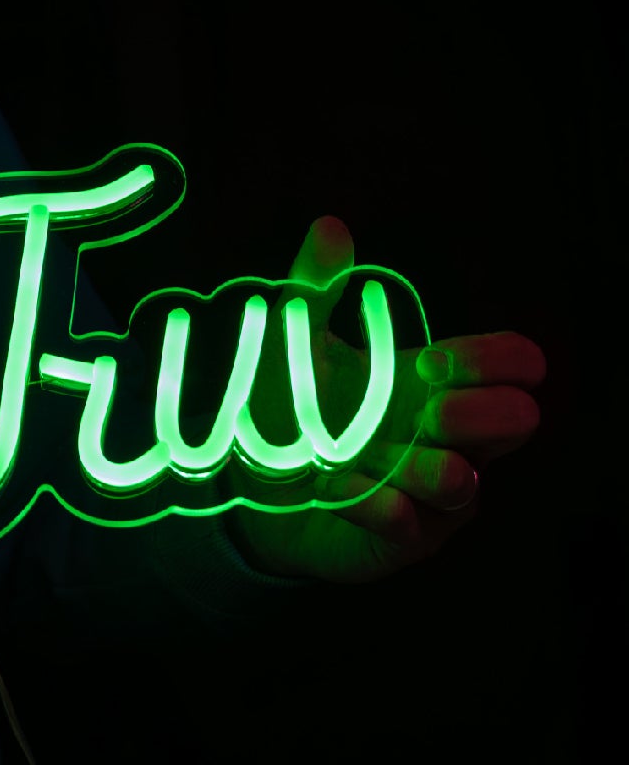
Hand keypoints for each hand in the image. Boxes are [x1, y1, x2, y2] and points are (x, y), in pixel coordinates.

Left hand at [226, 217, 545, 584]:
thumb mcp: (295, 340)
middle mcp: (447, 439)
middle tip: (430, 407)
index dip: (491, 359)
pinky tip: (351, 491)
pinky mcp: (401, 537)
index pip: (510, 365)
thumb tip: (329, 227)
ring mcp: (431, 494)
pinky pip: (410, 527)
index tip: (432, 360)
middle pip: (514, 421)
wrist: (249, 486)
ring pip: (466, 484)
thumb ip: (313, 286)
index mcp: (433, 384)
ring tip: (395, 458)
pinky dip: (378, 505)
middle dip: (480, 412)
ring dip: (430, 467)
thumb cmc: (291, 406)